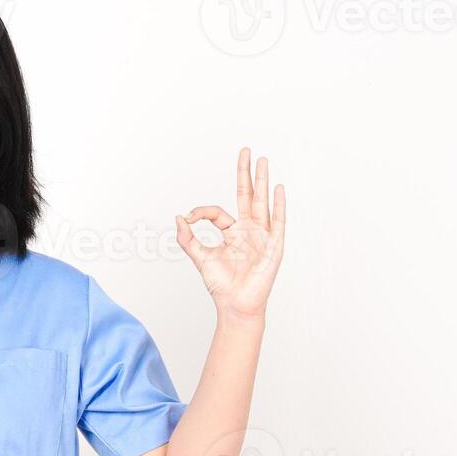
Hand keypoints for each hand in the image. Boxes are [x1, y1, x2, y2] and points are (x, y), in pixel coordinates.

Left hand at [175, 148, 285, 320]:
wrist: (235, 304)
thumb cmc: (221, 285)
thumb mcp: (200, 257)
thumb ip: (187, 238)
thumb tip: (178, 218)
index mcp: (232, 232)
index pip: (218, 212)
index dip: (201, 212)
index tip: (188, 217)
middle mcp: (249, 230)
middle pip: (248, 195)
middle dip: (247, 173)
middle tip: (247, 151)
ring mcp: (263, 236)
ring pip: (262, 203)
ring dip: (263, 181)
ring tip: (263, 160)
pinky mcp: (273, 246)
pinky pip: (277, 222)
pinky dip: (278, 205)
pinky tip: (277, 188)